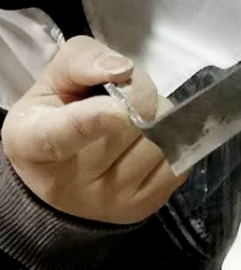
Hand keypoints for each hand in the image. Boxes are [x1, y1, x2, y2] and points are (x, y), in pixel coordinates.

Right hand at [1, 36, 187, 223]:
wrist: (64, 178)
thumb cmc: (58, 119)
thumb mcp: (55, 82)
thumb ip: (81, 62)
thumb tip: (123, 69)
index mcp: (33, 143)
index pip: (63, 135)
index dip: (95, 120)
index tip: (117, 109)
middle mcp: (70, 182)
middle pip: (131, 127)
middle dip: (142, 100)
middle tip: (129, 99)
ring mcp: (108, 200)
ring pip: (160, 144)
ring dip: (161, 121)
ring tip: (140, 122)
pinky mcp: (142, 208)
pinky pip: (178, 165)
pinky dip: (174, 145)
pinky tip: (153, 142)